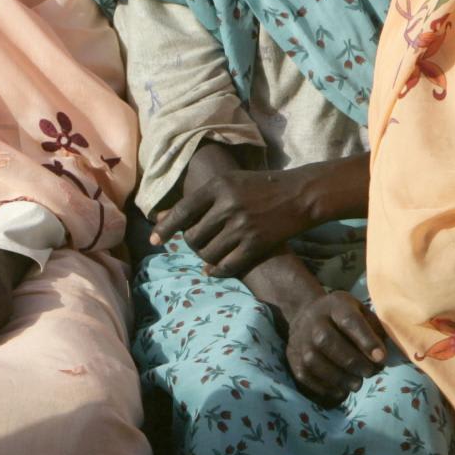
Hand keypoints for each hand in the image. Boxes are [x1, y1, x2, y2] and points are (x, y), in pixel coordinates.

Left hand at [152, 165, 317, 278]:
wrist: (300, 195)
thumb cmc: (260, 186)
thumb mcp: (228, 183)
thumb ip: (197, 200)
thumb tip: (161, 216)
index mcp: (218, 187)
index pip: (182, 212)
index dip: (165, 229)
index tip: (154, 241)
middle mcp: (228, 206)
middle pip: (193, 237)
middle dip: (191, 244)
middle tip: (199, 241)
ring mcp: (243, 227)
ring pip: (207, 253)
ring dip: (204, 257)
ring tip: (210, 251)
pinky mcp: (256, 244)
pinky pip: (227, 265)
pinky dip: (217, 270)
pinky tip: (214, 269)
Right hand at [286, 289, 390, 404]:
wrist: (306, 313)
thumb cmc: (342, 317)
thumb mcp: (361, 311)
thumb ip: (374, 329)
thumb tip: (380, 357)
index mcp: (335, 305)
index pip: (349, 320)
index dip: (365, 340)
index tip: (381, 358)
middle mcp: (314, 320)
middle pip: (326, 341)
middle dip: (352, 361)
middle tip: (370, 373)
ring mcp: (300, 339)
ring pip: (313, 360)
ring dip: (338, 377)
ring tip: (356, 384)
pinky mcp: (292, 356)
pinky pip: (304, 374)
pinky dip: (322, 386)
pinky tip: (340, 390)